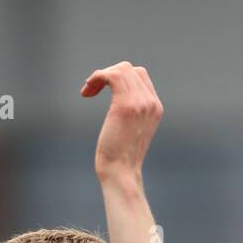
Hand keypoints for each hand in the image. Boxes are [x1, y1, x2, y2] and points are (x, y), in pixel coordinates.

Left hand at [81, 61, 162, 181]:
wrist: (121, 173)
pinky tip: (87, 91)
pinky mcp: (125, 105)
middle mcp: (150, 102)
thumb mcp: (131, 130)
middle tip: (91, 91)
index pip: (139, 75)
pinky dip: (97, 77)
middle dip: (108, 75)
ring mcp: (140, 102)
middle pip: (129, 69)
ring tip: (88, 91)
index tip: (102, 91)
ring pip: (120, 70)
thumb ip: (131, 112)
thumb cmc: (120, 159)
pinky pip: (112, 76)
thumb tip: (118, 101)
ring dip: (100, 76)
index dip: (119, 77)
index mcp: (155, 107)